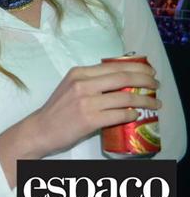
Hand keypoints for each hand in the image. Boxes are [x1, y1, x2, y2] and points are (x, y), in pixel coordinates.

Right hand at [0, 61, 160, 186]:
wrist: (40, 130)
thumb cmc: (57, 110)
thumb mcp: (70, 87)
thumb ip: (91, 82)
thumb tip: (121, 81)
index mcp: (78, 73)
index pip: (114, 66)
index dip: (137, 68)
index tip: (149, 72)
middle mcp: (82, 84)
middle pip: (123, 77)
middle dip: (145, 80)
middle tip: (156, 85)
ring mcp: (86, 102)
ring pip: (125, 97)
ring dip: (145, 100)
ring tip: (155, 104)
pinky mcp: (90, 119)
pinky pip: (119, 115)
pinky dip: (132, 114)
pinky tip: (136, 115)